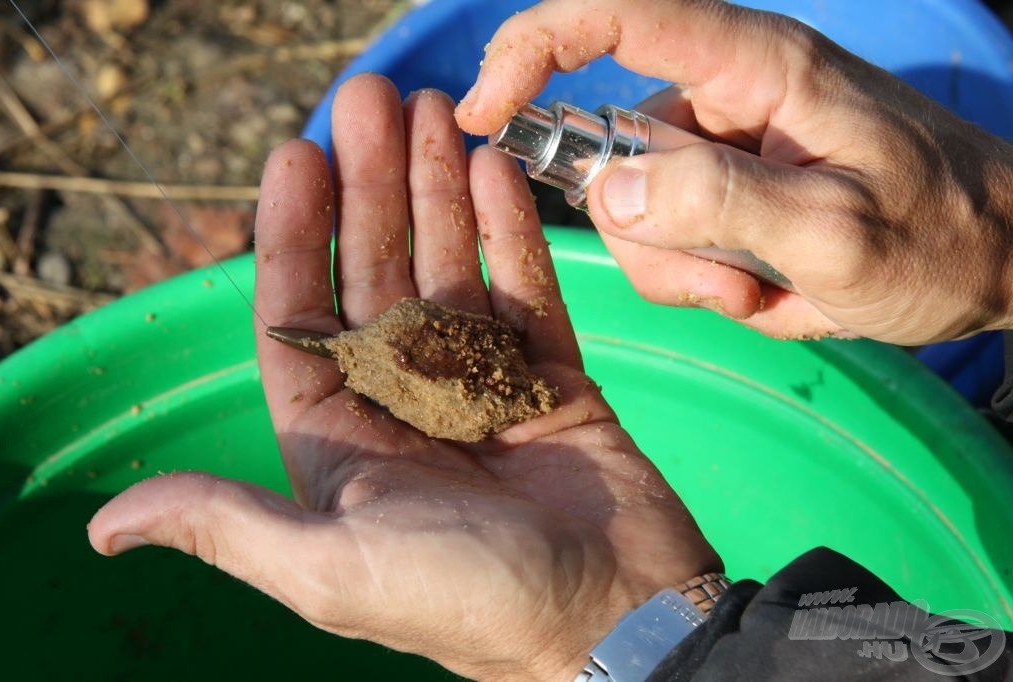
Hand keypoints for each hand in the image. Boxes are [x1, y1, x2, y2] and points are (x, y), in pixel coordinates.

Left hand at [87, 74, 719, 680]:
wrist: (616, 619)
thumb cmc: (471, 603)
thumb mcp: (333, 569)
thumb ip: (228, 527)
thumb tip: (106, 526)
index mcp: (344, 443)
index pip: (302, 319)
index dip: (295, 235)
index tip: (296, 154)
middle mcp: (406, 404)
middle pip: (379, 274)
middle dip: (372, 186)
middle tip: (374, 99)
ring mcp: (483, 383)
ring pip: (452, 267)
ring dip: (440, 188)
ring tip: (437, 109)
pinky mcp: (552, 376)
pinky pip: (526, 289)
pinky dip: (511, 230)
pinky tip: (495, 169)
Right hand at [456, 0, 1012, 343]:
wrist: (997, 263)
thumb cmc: (940, 234)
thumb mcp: (838, 230)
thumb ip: (721, 202)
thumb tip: (606, 190)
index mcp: (754, 65)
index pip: (616, 16)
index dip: (533, 47)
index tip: (480, 112)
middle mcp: (722, 96)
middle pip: (607, 146)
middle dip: (649, 231)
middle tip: (730, 279)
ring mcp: (717, 152)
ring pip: (632, 212)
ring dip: (685, 269)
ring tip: (766, 288)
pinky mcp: (721, 197)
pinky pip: (664, 243)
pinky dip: (702, 282)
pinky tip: (768, 292)